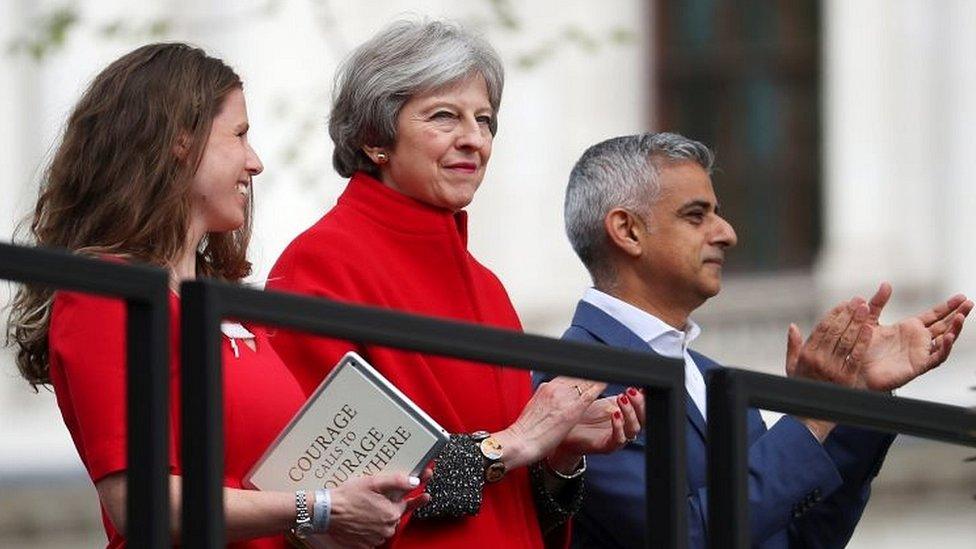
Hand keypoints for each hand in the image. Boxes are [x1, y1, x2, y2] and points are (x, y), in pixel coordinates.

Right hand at [324, 473, 427, 548]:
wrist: (326, 512)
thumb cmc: (347, 496)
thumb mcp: (373, 482)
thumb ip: (397, 481)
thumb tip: (415, 482)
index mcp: (391, 513)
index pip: (408, 504)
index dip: (415, 497)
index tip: (425, 496)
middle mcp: (386, 528)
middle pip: (395, 514)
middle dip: (388, 506)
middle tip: (375, 499)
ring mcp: (375, 538)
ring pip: (384, 525)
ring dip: (379, 517)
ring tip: (364, 507)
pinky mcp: (364, 544)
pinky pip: (373, 535)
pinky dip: (370, 528)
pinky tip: (361, 518)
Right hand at [492, 377, 605, 469]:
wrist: (520, 442)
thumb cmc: (526, 431)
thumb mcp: (534, 408)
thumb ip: (546, 400)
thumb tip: (552, 398)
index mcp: (545, 388)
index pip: (567, 375)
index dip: (579, 374)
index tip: (586, 372)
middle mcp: (554, 388)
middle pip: (577, 375)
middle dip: (589, 373)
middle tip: (600, 369)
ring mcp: (564, 397)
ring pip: (585, 381)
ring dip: (596, 377)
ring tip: (607, 372)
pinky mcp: (572, 409)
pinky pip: (590, 393)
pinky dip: (599, 386)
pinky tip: (607, 382)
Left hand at [550, 388, 645, 469]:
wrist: (567, 433)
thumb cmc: (584, 416)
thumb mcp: (602, 399)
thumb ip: (614, 391)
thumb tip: (624, 373)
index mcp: (626, 415)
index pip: (643, 407)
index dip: (645, 397)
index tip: (643, 386)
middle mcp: (626, 427)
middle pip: (643, 418)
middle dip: (640, 403)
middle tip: (632, 391)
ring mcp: (619, 438)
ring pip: (633, 428)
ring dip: (629, 412)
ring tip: (622, 399)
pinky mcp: (608, 446)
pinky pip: (618, 439)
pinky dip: (619, 427)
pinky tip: (615, 415)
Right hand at [786, 299, 872, 387]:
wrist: (811, 415)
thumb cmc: (802, 388)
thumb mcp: (792, 366)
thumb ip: (793, 346)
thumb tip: (793, 327)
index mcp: (806, 354)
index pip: (822, 328)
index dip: (835, 313)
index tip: (845, 303)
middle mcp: (819, 359)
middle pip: (836, 331)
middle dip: (849, 314)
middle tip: (859, 301)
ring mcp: (833, 369)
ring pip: (846, 341)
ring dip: (857, 323)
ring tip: (865, 308)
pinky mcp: (847, 378)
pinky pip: (856, 356)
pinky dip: (862, 342)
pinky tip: (869, 330)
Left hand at [856, 282, 972, 390]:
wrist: (856, 369)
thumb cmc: (863, 348)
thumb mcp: (870, 319)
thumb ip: (878, 302)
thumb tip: (886, 284)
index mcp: (909, 328)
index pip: (934, 315)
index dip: (947, 306)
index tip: (960, 297)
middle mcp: (918, 340)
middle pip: (944, 325)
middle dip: (958, 314)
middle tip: (969, 304)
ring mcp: (920, 352)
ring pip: (945, 341)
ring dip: (954, 329)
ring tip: (961, 317)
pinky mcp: (918, 365)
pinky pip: (936, 357)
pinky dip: (944, 348)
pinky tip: (949, 337)